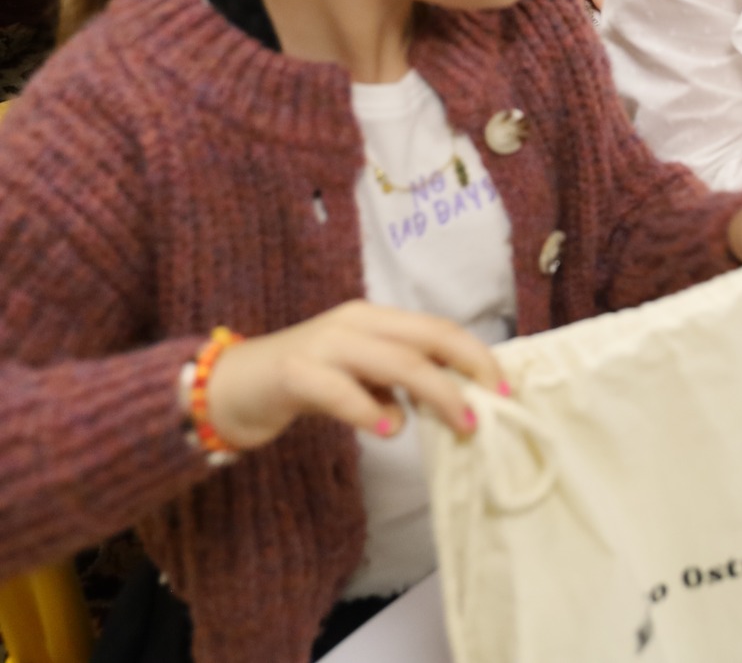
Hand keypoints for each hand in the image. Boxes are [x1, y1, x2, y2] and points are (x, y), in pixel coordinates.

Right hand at [201, 301, 505, 451]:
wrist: (228, 387)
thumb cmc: (304, 384)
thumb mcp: (360, 380)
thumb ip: (398, 385)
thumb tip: (450, 406)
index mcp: (375, 319)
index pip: (439, 329)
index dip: (477, 356)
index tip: (505, 388)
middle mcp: (355, 323)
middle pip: (428, 340)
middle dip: (469, 372)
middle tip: (492, 409)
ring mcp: (325, 344)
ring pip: (397, 361)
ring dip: (437, 394)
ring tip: (461, 425)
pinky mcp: (294, 373)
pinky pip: (341, 389)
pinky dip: (370, 410)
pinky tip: (389, 431)